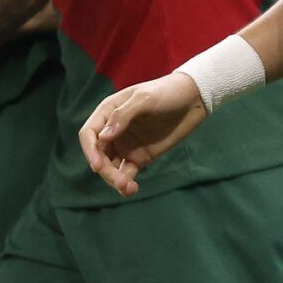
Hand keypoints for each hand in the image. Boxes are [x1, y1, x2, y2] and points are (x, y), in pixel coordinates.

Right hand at [79, 72, 207, 197]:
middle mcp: (113, 131)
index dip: (90, 151)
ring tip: (128, 188)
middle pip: (99, 155)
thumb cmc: (167, 92)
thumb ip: (123, 116)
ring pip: (111, 167)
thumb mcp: (144, 98)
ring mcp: (125, 145)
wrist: (193, 98)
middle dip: (105, 170)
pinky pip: (127, 173)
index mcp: (108, 112)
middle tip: (119, 181)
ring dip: (114, 180)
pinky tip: (131, 190)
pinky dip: (126, 183)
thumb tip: (103, 137)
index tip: (97, 166)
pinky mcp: (140, 156)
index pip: (89, 134)